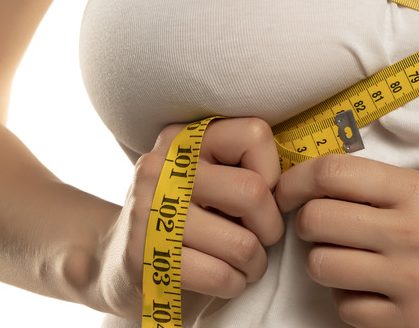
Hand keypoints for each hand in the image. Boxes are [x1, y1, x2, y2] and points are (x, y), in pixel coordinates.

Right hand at [97, 117, 283, 318]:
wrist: (118, 265)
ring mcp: (147, 210)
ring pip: (243, 242)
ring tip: (243, 263)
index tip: (263, 195)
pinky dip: (234, 284)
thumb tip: (301, 181)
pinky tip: (224, 279)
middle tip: (260, 239)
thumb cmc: (188, 222)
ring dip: (255, 263)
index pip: (255, 134)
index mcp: (184, 139)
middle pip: (254, 192)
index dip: (273, 172)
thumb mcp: (211, 182)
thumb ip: (246, 167)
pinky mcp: (144, 256)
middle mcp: (160, 166)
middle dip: (270, 227)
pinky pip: (221, 274)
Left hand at [275, 154, 418, 327]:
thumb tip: (307, 182)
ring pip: (322, 265)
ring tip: (349, 258)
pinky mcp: (409, 322)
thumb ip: (376, 185)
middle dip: (308, 222)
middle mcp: (414, 233)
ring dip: (325, 262)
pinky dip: (350, 299)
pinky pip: (345, 308)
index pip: (333, 173)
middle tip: (321, 226)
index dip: (296, 180)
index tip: (287, 190)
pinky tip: (373, 291)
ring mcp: (411, 282)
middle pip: (316, 219)